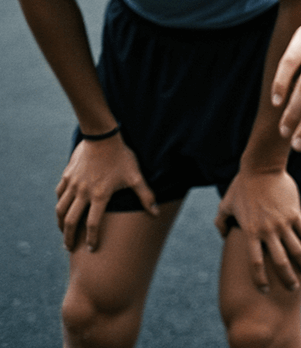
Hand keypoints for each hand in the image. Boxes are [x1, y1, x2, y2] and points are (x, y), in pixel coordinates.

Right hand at [55, 134, 157, 251]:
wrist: (102, 136)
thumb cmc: (121, 156)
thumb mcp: (135, 176)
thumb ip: (146, 195)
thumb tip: (156, 213)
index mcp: (99, 196)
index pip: (92, 225)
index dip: (92, 239)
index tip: (92, 248)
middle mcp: (83, 192)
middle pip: (70, 222)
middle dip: (69, 238)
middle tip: (69, 248)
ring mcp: (73, 184)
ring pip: (61, 209)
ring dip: (60, 223)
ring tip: (62, 231)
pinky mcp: (67, 175)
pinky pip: (59, 193)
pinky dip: (59, 203)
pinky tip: (62, 208)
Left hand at [215, 167, 300, 293]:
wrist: (262, 166)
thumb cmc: (243, 184)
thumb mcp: (226, 203)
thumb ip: (221, 220)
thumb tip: (223, 234)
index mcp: (250, 232)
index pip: (256, 264)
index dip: (260, 280)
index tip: (265, 290)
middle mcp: (267, 231)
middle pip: (280, 263)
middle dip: (287, 279)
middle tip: (292, 288)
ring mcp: (282, 222)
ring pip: (297, 251)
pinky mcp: (294, 212)